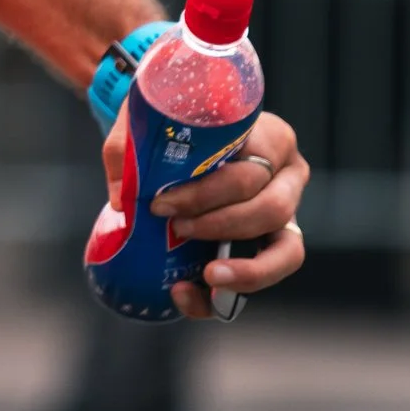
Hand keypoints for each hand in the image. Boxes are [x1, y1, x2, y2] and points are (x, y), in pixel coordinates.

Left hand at [103, 106, 308, 320]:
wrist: (185, 135)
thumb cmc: (178, 124)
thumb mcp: (152, 118)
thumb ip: (127, 147)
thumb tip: (121, 197)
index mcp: (270, 138)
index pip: (250, 170)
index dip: (206, 194)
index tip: (161, 205)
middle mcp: (288, 177)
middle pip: (271, 209)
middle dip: (219, 226)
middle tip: (175, 228)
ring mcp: (288, 213)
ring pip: (287, 251)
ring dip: (245, 269)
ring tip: (206, 276)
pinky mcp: (275, 243)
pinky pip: (267, 275)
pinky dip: (232, 290)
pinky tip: (188, 292)